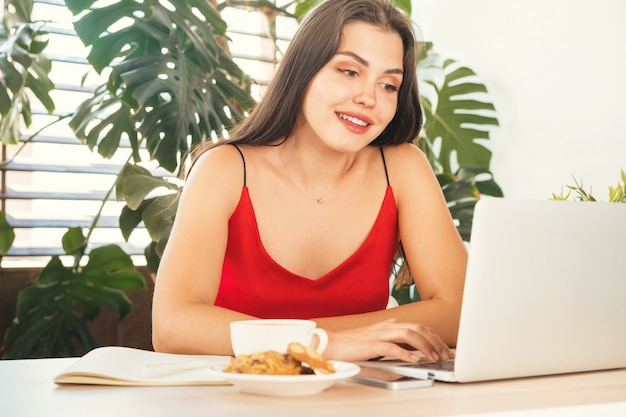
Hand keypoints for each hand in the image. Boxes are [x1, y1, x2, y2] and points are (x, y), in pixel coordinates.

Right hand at [322, 319, 453, 362]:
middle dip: (435, 341)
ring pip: (410, 334)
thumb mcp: (379, 348)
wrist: (331, 344)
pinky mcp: (371, 343)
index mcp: (391, 325)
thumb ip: (395, 353)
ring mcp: (380, 333)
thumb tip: (412, 364)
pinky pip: (392, 346)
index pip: (420, 327)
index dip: (435, 338)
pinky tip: (415, 360)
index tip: (445, 349)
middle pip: (419, 328)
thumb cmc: (354, 347)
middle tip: (445, 355)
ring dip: (425, 346)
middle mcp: (388, 326)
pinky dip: (406, 353)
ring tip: (434, 358)